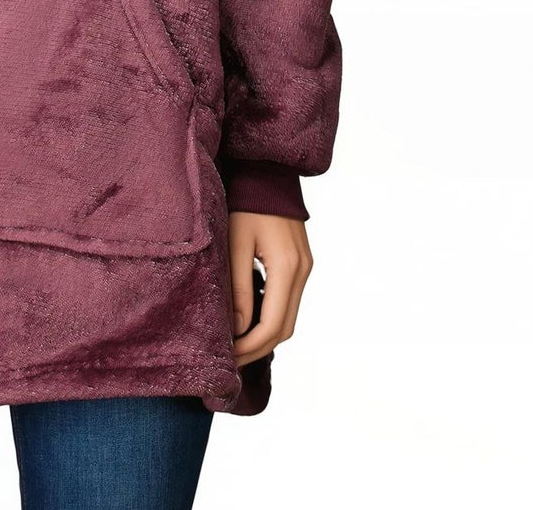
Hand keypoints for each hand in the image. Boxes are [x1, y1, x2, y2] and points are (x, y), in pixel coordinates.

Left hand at [227, 210, 312, 367]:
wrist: (267, 173)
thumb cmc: (246, 203)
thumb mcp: (235, 243)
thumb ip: (238, 288)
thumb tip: (237, 329)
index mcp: (287, 268)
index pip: (273, 325)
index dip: (250, 347)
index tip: (227, 357)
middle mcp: (303, 271)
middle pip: (285, 328)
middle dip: (257, 347)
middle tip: (229, 359)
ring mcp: (305, 268)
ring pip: (289, 317)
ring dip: (265, 335)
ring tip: (236, 344)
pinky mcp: (301, 263)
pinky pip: (289, 301)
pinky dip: (271, 317)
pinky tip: (249, 320)